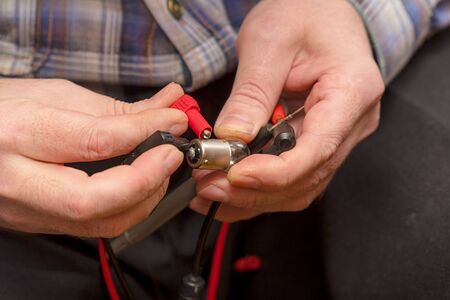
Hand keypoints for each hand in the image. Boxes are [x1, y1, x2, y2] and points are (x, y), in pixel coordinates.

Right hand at [0, 79, 187, 236]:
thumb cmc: (2, 109)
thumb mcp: (55, 96)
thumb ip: (115, 110)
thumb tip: (166, 107)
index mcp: (17, 134)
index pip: (95, 141)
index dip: (146, 130)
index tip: (174, 120)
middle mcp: (19, 181)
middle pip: (93, 201)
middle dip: (146, 179)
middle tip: (171, 155)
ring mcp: (26, 210)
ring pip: (99, 223)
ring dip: (144, 197)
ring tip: (158, 168)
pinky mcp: (38, 223)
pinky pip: (93, 226)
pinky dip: (127, 207)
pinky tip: (139, 184)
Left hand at [191, 0, 383, 220]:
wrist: (318, 8)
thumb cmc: (303, 11)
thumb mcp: (269, 43)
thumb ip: (251, 94)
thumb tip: (231, 139)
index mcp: (352, 92)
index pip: (318, 150)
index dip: (275, 172)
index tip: (234, 175)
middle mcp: (353, 122)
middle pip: (308, 175)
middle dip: (256, 189)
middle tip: (210, 187)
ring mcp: (338, 135)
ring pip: (300, 184)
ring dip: (255, 195)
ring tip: (212, 191)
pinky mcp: (319, 140)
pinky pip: (293, 175)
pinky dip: (261, 188)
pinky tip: (230, 190)